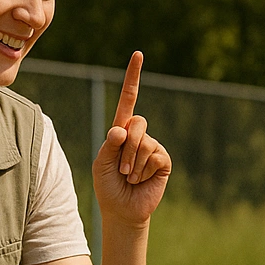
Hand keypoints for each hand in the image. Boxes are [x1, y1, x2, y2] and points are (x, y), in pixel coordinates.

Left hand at [93, 51, 170, 226]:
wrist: (122, 210)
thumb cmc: (108, 186)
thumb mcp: (101, 163)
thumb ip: (109, 145)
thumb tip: (123, 129)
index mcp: (121, 130)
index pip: (129, 98)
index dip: (133, 77)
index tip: (138, 54)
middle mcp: (138, 135)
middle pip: (137, 122)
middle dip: (127, 147)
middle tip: (122, 169)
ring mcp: (152, 146)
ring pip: (144, 142)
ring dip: (133, 163)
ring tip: (130, 177)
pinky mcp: (163, 160)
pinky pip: (154, 156)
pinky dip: (143, 170)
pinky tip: (141, 179)